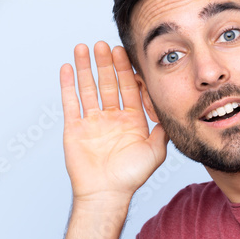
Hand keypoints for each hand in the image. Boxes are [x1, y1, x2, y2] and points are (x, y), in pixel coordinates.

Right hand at [60, 41, 168, 203]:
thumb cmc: (131, 177)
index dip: (127, 71)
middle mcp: (111, 118)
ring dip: (86, 68)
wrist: (106, 194)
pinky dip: (68, 85)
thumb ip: (163, 128)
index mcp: (131, 120)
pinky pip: (71, 102)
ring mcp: (92, 122)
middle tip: (105, 44)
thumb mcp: (156, 151)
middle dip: (107, 64)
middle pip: (109, 84)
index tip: (125, 52)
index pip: (129, 89)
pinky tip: (68, 67)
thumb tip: (171, 108)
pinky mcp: (75, 128)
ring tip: (84, 47)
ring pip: (89, 88)